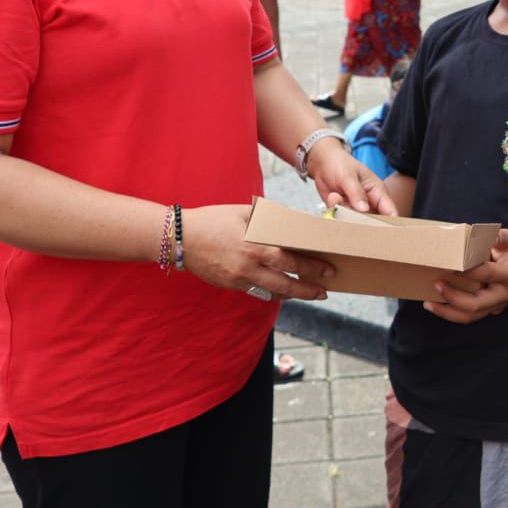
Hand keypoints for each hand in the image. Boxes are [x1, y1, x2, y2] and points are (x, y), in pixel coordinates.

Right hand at [180, 204, 332, 300]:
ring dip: (292, 295)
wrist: (179, 238)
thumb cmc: (212, 220)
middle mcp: (248, 268)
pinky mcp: (230, 285)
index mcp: (254, 247)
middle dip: (308, 290)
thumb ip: (268, 218)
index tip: (328, 270)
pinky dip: (272, 292)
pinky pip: (257, 291)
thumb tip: (291, 220)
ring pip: (272, 293)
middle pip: (285, 285)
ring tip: (309, 293)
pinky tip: (283, 290)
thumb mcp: (243, 212)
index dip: (311, 268)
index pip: (290, 262)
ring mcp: (238, 280)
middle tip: (325, 291)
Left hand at [307, 137, 397, 215]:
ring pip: (356, 222)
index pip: (390, 211)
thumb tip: (364, 209)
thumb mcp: (348, 176)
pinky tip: (333, 197)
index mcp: (378, 191)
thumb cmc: (339, 164)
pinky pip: (342, 220)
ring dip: (344, 212)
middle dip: (360, 220)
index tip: (382, 231)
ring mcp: (357, 209)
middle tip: (348, 208)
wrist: (322, 164)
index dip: (390, 223)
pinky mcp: (344, 212)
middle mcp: (370, 202)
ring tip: (336, 195)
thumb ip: (356, 192)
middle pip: (373, 222)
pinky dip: (335, 211)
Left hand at [425, 229, 507, 323]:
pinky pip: (470, 315)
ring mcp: (498, 305)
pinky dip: (452, 312)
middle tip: (436, 284)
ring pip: (471, 316)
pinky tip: (436, 305)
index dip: (466, 272)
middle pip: (475, 304)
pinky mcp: (491, 309)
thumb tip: (476, 234)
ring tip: (428, 303)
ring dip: (447, 312)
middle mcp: (504, 294)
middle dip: (453, 297)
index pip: (485, 275)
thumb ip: (497, 236)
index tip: (449, 265)